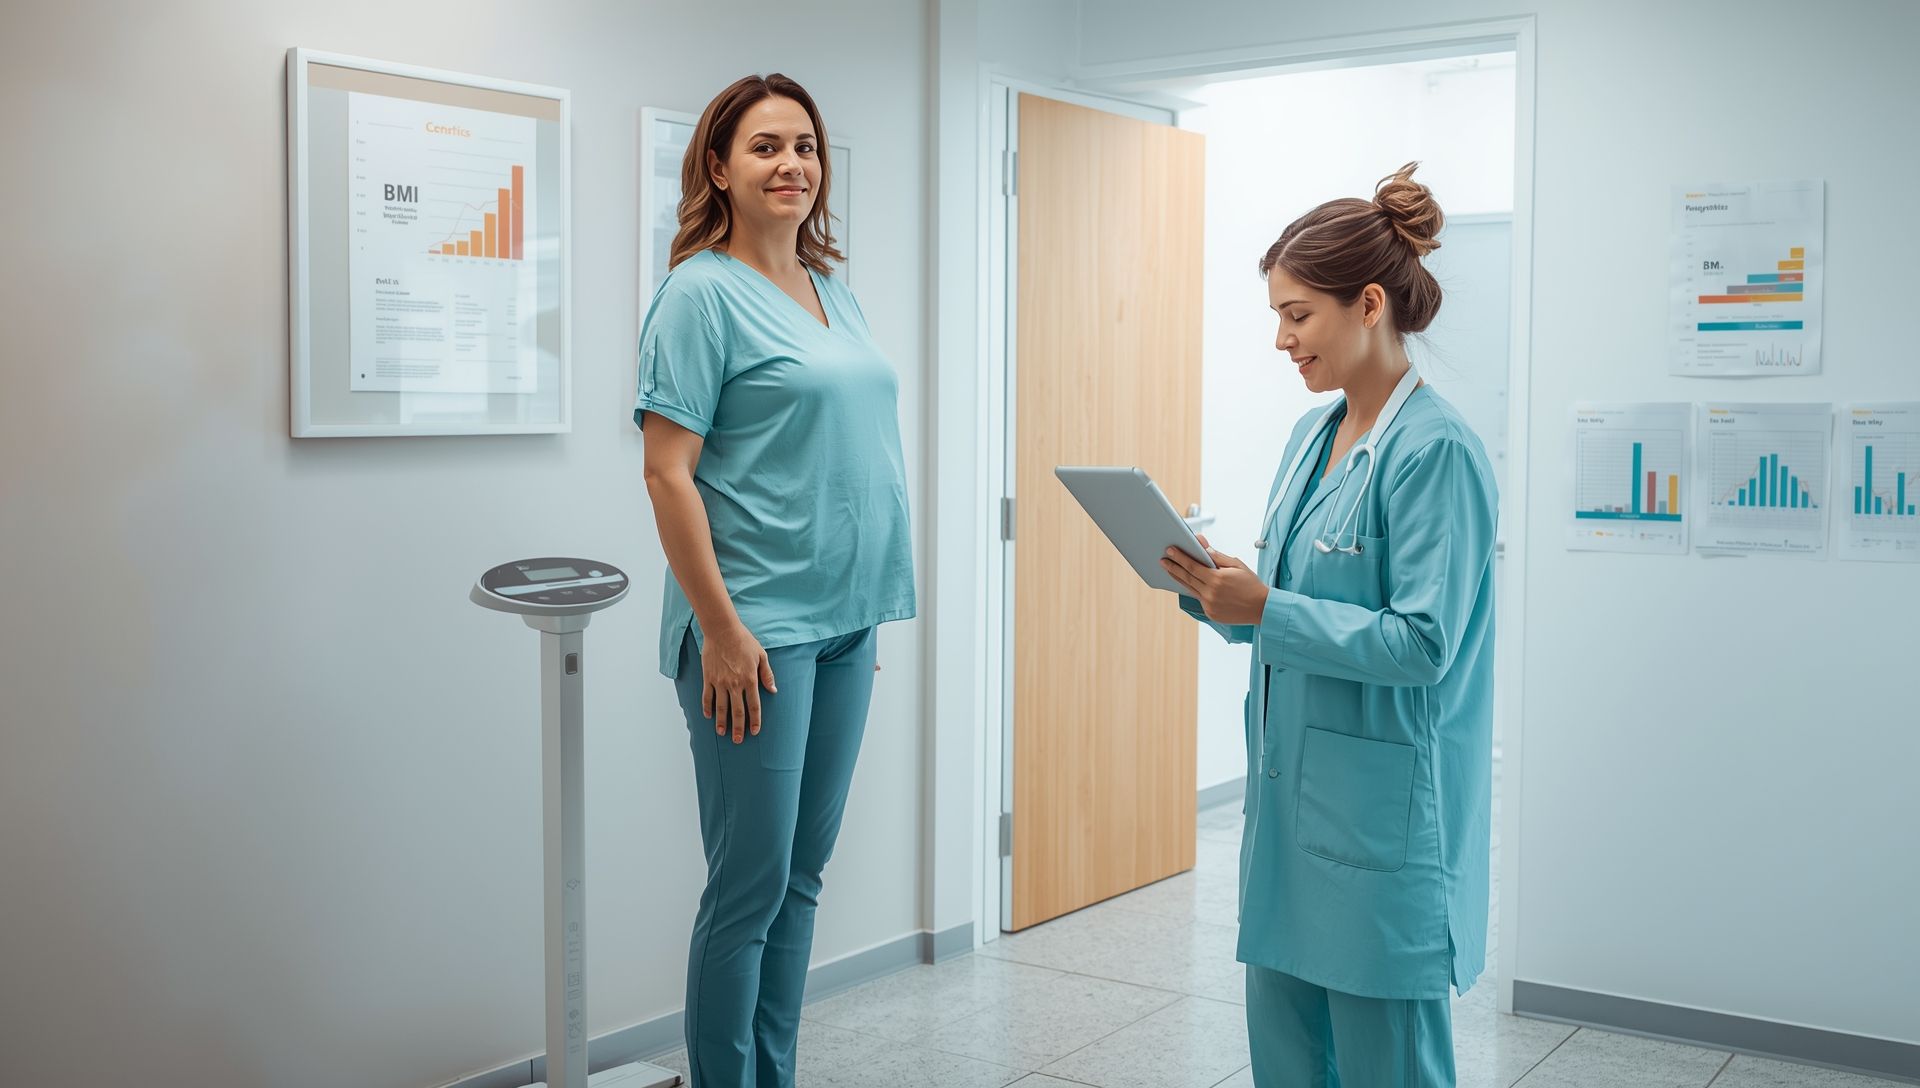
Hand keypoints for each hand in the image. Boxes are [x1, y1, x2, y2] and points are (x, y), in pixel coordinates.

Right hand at [701, 623, 776, 743]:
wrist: (722, 630)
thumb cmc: (744, 641)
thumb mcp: (761, 655)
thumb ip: (767, 674)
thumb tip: (773, 690)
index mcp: (750, 679)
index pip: (754, 706)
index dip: (755, 720)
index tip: (755, 731)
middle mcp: (735, 684)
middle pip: (737, 711)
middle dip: (738, 728)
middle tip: (738, 740)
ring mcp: (720, 682)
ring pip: (721, 707)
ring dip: (722, 722)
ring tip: (722, 733)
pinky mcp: (708, 678)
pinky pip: (707, 697)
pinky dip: (707, 708)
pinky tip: (708, 716)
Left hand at [1160, 534, 1267, 625]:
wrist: (1262, 607)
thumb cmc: (1251, 584)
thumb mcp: (1236, 565)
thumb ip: (1217, 556)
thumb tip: (1202, 545)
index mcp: (1217, 579)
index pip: (1192, 565)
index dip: (1180, 557)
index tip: (1170, 550)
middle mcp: (1211, 593)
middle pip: (1187, 577)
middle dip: (1173, 567)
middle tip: (1163, 559)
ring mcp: (1209, 605)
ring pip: (1190, 589)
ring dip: (1179, 578)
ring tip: (1170, 569)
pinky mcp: (1211, 613)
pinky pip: (1199, 598)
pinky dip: (1193, 589)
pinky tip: (1187, 582)